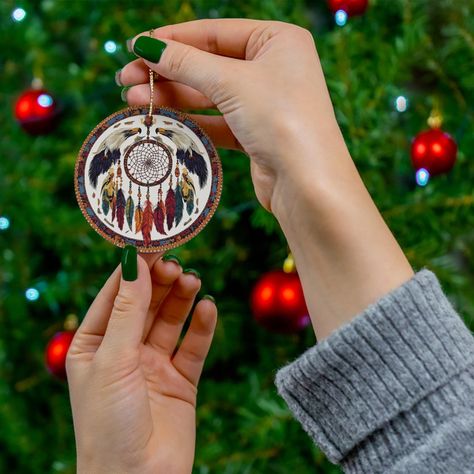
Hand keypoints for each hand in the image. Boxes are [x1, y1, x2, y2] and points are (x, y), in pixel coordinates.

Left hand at [66, 252, 216, 473]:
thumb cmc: (108, 424)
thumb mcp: (113, 360)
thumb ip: (128, 311)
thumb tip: (135, 263)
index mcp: (95, 345)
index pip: (115, 295)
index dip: (134, 269)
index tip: (152, 243)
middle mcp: (124, 351)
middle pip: (146, 304)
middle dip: (160, 282)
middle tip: (176, 263)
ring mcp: (153, 365)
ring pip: (170, 320)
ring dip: (182, 299)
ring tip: (193, 281)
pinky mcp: (181, 380)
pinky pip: (193, 346)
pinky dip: (202, 326)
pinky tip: (208, 308)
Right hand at [118, 19, 343, 212]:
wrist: (307, 183)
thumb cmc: (280, 119)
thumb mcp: (231, 82)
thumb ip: (187, 63)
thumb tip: (146, 45)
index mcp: (277, 40)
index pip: (215, 32)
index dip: (173, 39)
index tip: (136, 46)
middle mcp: (273, 68)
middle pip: (209, 64)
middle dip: (167, 72)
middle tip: (126, 79)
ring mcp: (265, 103)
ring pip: (210, 94)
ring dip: (173, 97)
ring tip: (133, 100)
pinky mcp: (257, 134)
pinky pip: (218, 121)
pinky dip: (191, 121)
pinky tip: (162, 120)